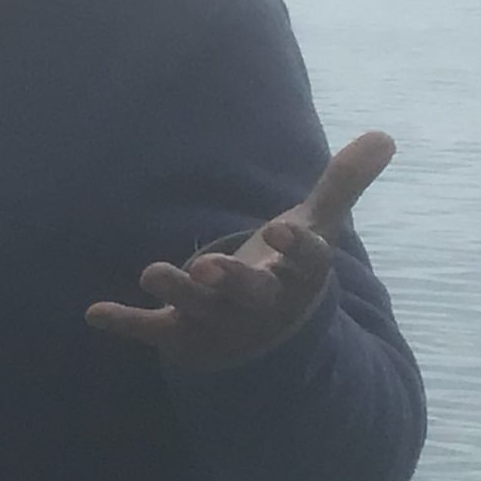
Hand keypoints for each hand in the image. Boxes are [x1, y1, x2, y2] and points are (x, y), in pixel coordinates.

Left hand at [87, 132, 396, 373]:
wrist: (264, 345)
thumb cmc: (286, 274)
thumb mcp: (316, 231)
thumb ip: (343, 185)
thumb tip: (385, 135)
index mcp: (295, 278)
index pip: (304, 265)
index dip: (295, 249)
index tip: (281, 228)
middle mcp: (258, 304)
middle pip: (248, 294)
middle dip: (230, 280)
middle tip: (209, 265)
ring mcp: (218, 323)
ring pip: (197, 309)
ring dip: (175, 291)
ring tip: (151, 271)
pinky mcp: (182, 336)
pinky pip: (152, 331)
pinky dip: (126, 323)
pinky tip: (94, 313)